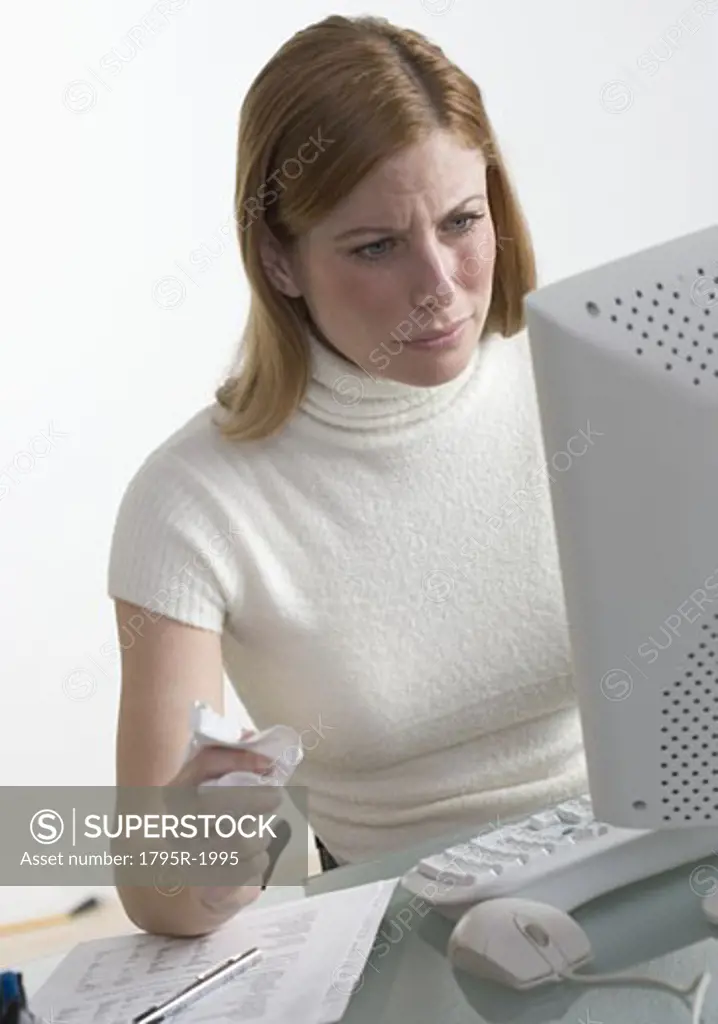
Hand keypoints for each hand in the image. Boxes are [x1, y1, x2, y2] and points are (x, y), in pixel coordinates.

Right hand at [162, 736, 283, 896]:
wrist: (198, 886)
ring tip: (260, 834)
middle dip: (255, 799)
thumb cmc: (213, 827)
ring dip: (259, 836)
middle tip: (275, 796)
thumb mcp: (215, 790)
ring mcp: (189, 859)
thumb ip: (230, 761)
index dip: (239, 758)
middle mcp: (176, 824)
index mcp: (175, 793)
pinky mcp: (209, 888)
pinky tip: (254, 857)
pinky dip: (259, 860)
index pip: (204, 763)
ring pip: (240, 841)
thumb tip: (250, 736)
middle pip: (218, 804)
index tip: (267, 762)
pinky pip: (248, 869)